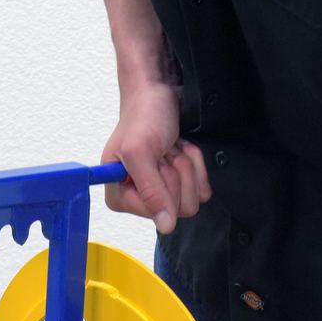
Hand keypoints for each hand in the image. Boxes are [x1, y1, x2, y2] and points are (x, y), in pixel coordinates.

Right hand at [101, 82, 210, 234]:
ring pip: (191, 200)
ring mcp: (162, 195)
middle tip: (162, 150)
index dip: (161, 184)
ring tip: (169, 147)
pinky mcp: (181, 186)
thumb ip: (151, 191)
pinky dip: (195, 163)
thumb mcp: (140, 152)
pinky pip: (202, 190)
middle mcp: (139, 201)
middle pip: (176, 208)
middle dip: (175, 172)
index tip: (151, 160)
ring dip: (185, 165)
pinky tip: (180, 150)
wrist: (157, 94)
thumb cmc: (142, 117)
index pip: (154, 213)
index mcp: (119, 197)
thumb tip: (165, 226)